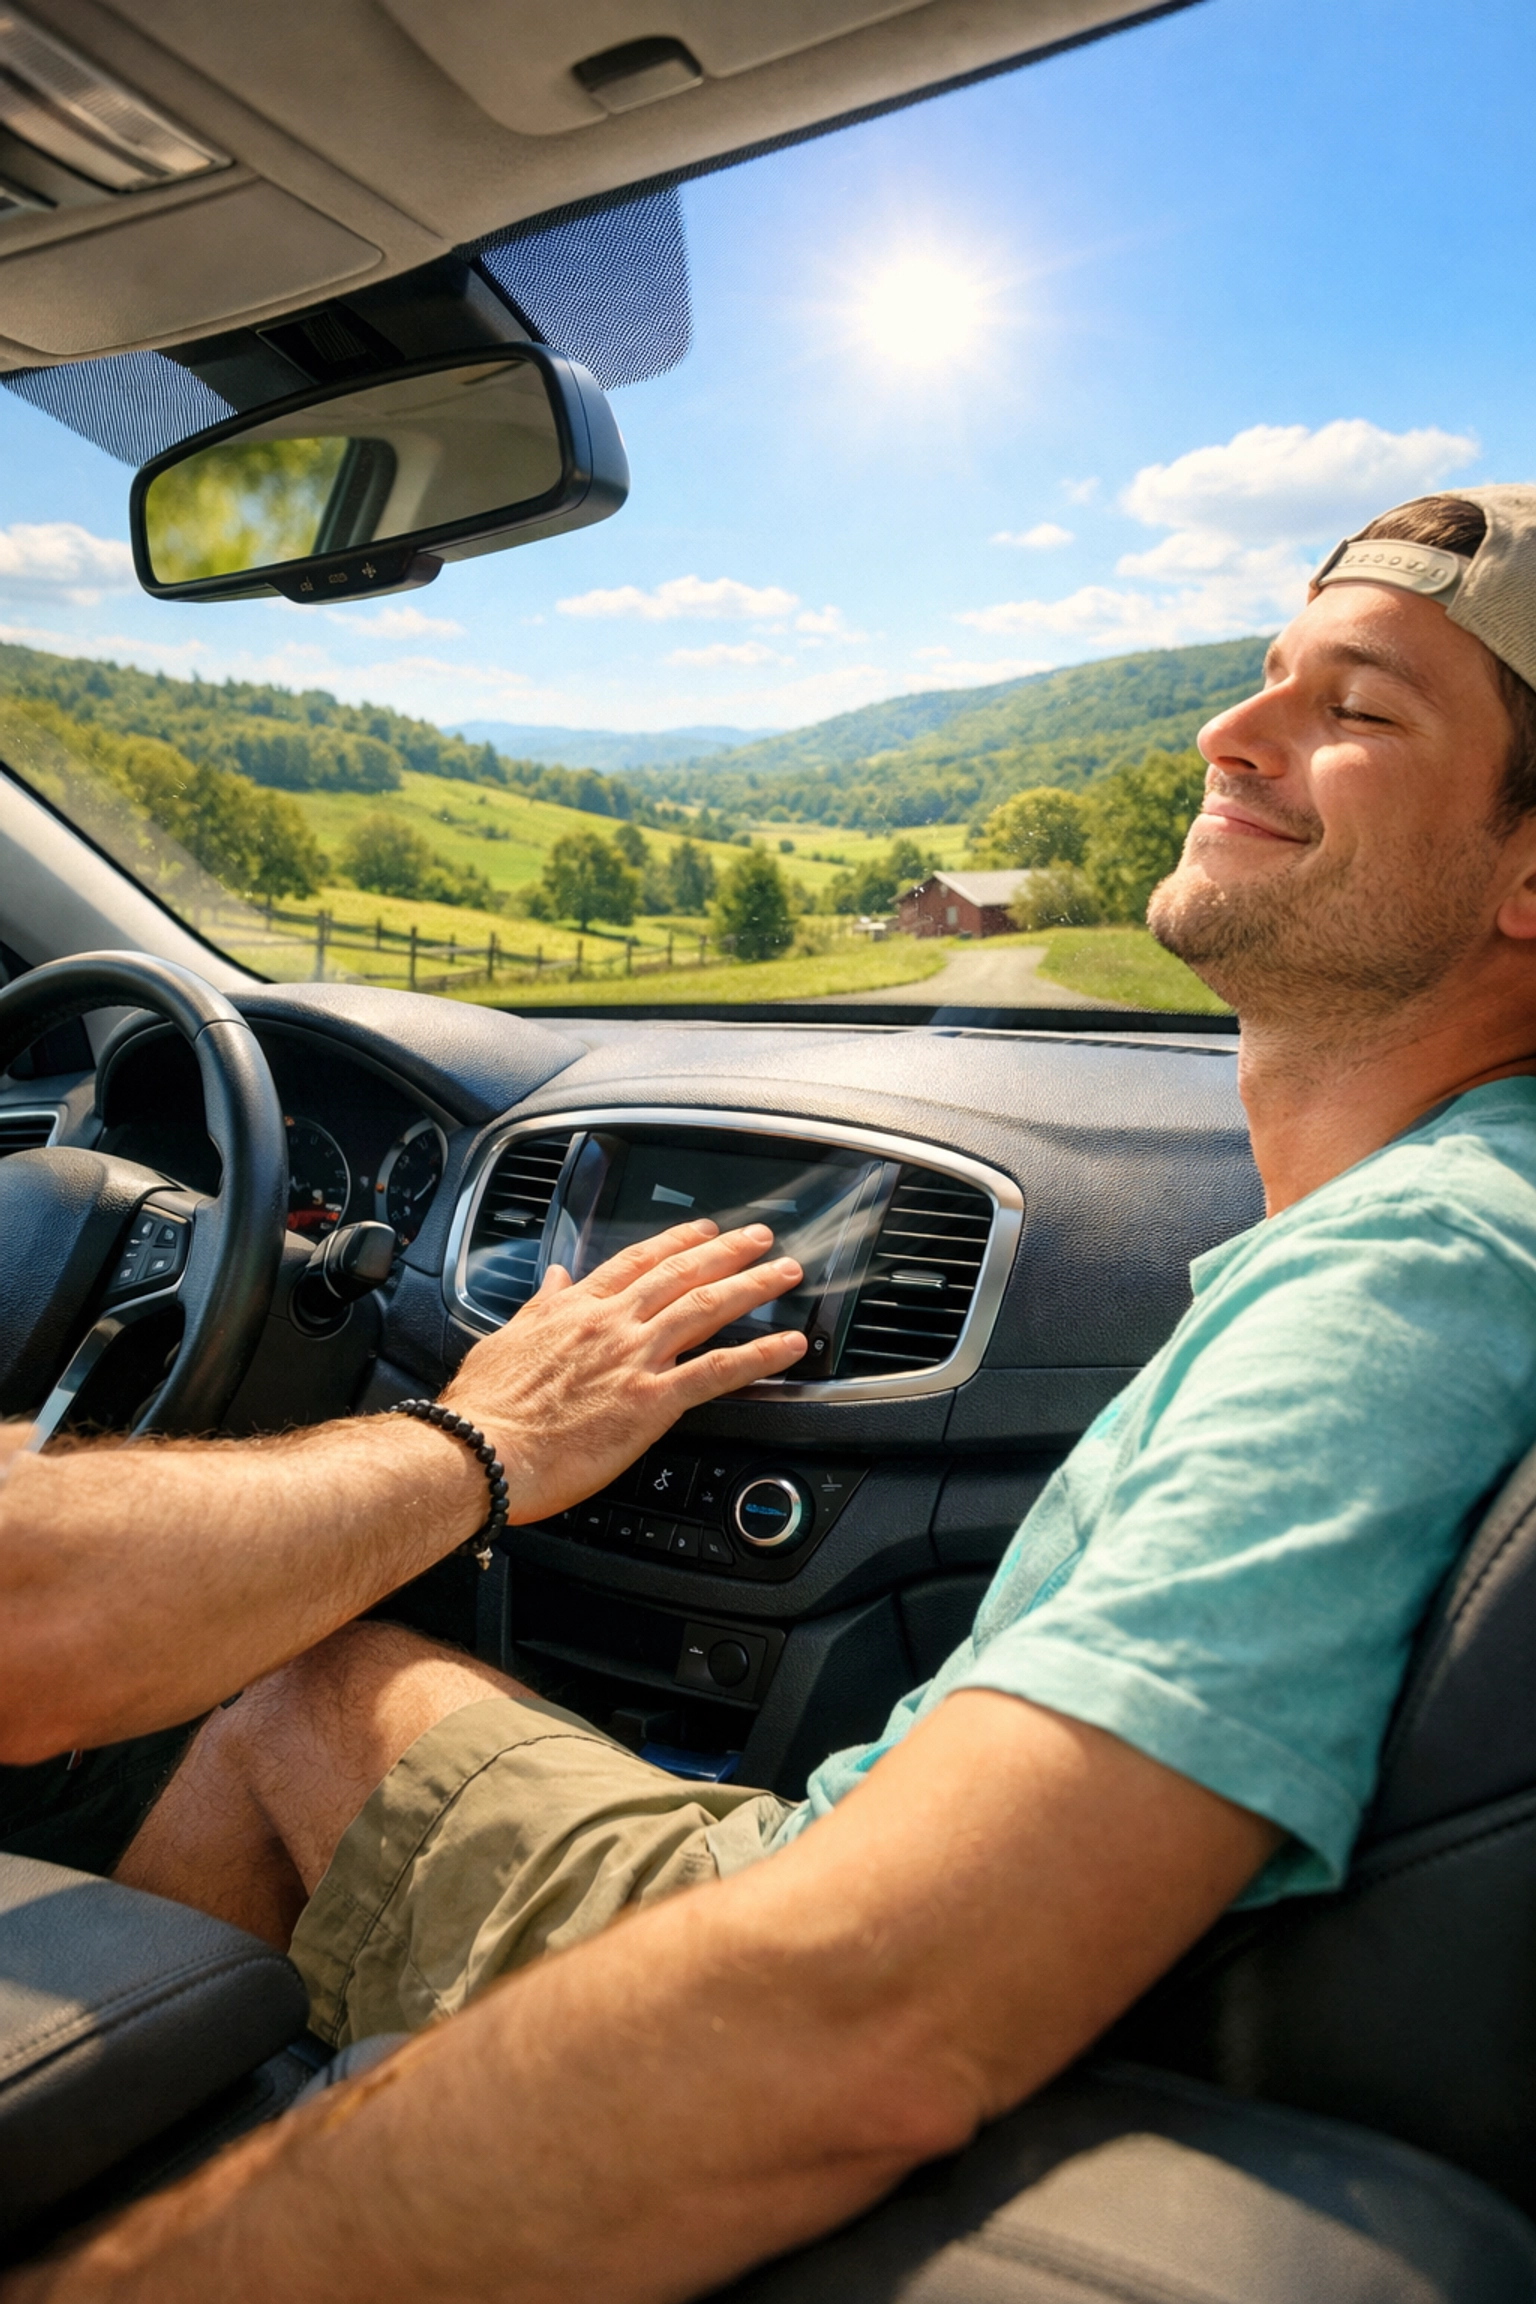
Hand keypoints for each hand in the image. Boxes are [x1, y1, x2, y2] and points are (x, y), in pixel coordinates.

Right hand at [442, 1219, 805, 1524]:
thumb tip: (554, 1277)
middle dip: (727, 1251)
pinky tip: (790, 1346)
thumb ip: (540, 1305)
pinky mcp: (651, 1401)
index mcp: (577, 1308)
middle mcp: (612, 1324)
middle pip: (682, 1274)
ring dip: (753, 1286)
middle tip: (761, 1238)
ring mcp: (635, 1358)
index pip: (636, 1261)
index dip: (676, 1242)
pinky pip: (718, 1371)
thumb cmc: (486, 1407)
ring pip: (707, 1308)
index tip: (703, 1230)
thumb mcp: (506, 1338)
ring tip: (784, 1273)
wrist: (482, 1450)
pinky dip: (760, 1354)